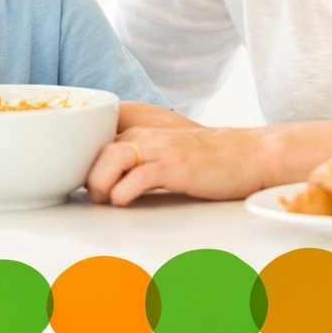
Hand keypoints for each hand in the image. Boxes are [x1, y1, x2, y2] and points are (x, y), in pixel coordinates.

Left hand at [86, 125, 271, 205]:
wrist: (248, 153)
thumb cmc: (208, 159)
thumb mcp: (166, 152)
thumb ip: (139, 159)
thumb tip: (108, 185)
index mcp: (141, 130)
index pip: (96, 140)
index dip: (84, 163)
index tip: (82, 183)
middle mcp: (146, 134)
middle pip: (97, 148)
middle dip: (87, 175)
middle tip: (95, 197)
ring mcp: (161, 148)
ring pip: (112, 157)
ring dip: (100, 182)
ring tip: (106, 200)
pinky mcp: (177, 165)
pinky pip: (139, 176)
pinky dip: (124, 191)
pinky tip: (124, 202)